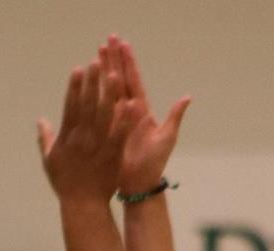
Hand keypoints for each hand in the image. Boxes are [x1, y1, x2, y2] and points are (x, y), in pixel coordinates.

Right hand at [37, 52, 134, 200]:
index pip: (71, 106)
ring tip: (114, 75)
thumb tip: (40, 121)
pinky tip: (131, 103)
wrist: (82, 206)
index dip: (74, 87)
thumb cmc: (65, 184)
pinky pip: (120, 134)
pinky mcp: (113, 155)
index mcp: (67, 138)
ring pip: (105, 116)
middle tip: (97, 62)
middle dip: (93, 83)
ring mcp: (99, 146)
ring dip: (110, 94)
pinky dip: (125, 119)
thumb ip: (45, 139)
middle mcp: (83, 139)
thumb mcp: (50, 161)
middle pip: (88, 105)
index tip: (78, 70)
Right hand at [100, 36, 190, 197]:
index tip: (123, 44)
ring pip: (108, 91)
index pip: (134, 81)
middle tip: (107, 40)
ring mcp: (116, 121)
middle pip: (120, 80)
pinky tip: (87, 81)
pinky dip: (93, 95)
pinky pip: (98, 110)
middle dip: (113, 60)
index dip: (128, 62)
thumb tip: (186, 97)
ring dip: (102, 71)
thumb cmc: (154, 165)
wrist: (139, 186)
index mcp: (142, 111)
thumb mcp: (166, 139)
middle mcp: (128, 112)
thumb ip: (174, 117)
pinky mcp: (106, 131)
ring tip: (96, 52)